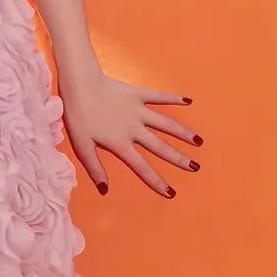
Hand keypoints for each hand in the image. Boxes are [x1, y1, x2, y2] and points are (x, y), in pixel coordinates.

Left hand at [62, 71, 200, 198]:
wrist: (79, 84)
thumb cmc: (77, 116)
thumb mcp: (82, 147)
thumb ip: (95, 168)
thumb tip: (105, 190)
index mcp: (120, 144)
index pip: (142, 167)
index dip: (156, 181)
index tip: (171, 192)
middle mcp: (135, 129)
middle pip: (161, 147)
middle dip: (179, 159)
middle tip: (195, 167)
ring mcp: (139, 110)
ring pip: (166, 123)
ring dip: (183, 133)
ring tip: (198, 141)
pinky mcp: (138, 93)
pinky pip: (159, 97)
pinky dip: (174, 98)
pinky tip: (188, 101)